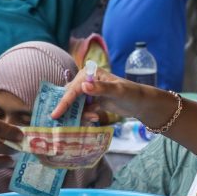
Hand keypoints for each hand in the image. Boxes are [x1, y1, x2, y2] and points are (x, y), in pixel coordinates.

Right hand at [51, 67, 171, 125]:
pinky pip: (82, 111)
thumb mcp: (118, 91)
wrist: (141, 103)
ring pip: (75, 106)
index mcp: (89, 74)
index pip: (73, 89)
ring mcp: (88, 92)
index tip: (55, 115)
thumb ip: (101, 88)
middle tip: (65, 121)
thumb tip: (84, 86)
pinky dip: (85, 117)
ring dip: (80, 114)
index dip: (64, 102)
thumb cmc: (131, 93)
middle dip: (68, 110)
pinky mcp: (92, 102)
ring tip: (94, 117)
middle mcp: (85, 81)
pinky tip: (95, 118)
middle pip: (69, 97)